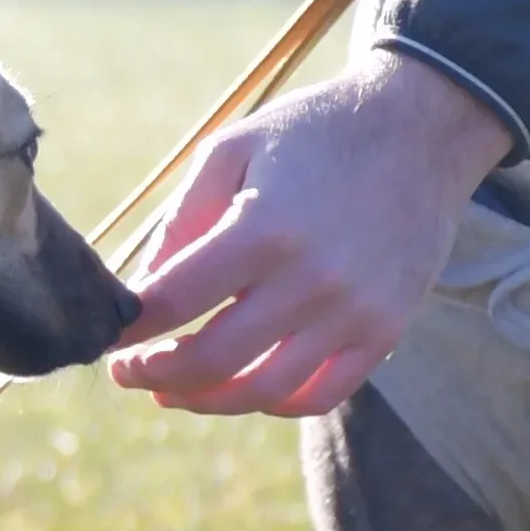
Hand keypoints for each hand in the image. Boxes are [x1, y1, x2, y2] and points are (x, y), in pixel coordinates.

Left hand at [110, 51, 512, 417]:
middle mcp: (312, 279)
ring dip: (205, 400)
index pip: (174, 302)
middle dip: (155, 373)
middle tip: (128, 371)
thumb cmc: (313, 133)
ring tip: (174, 390)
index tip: (109, 333)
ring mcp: (354, 312)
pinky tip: (243, 388)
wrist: (420, 127)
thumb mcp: (233, 148)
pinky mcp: (386, 330)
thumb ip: (182, 219)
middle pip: (212, 360)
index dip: (129, 327)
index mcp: (263, 228)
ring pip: (262, 391)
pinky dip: (273, 402)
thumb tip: (145, 291)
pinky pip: (322, 395)